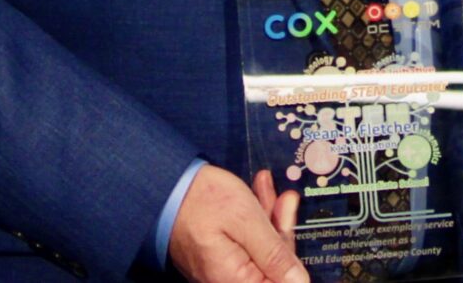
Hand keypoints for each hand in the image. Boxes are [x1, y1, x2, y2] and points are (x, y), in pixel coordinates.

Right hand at [166, 163, 306, 282]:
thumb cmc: (201, 201)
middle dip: (281, 230)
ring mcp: (222, 274)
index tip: (290, 220)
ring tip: (265, 188)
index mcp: (237, 282)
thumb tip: (300, 281)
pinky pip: (245, 247)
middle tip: (284, 198)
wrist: (163, 188)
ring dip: (268, 221)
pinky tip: (255, 198)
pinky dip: (253, 223)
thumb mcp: (245, 220)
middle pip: (273, 269)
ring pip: (260, 253)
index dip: (292, 257)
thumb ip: (275, 253)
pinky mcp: (219, 261)